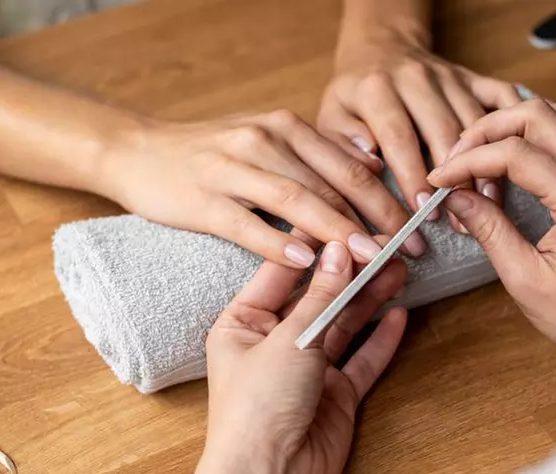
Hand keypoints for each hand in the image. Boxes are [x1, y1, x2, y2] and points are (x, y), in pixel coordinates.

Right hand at [94, 111, 425, 267]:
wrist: (137, 151)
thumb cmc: (210, 154)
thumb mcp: (266, 140)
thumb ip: (315, 153)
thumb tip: (371, 165)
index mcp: (285, 127)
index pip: (348, 165)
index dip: (388, 197)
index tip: (417, 227)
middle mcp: (264, 140)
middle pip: (331, 183)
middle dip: (375, 218)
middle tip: (408, 250)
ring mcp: (231, 169)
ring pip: (296, 201)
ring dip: (337, 232)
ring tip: (369, 260)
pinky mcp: (203, 200)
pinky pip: (247, 224)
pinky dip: (278, 244)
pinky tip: (305, 264)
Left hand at [204, 242, 407, 473]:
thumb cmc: (256, 407)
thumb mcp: (288, 340)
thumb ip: (320, 298)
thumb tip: (339, 251)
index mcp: (243, 323)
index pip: (283, 273)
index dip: (317, 249)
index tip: (348, 223)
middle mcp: (273, 343)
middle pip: (318, 298)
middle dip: (351, 273)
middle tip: (385, 245)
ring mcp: (306, 370)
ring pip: (344, 325)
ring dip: (370, 299)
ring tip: (399, 269)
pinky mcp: (334, 395)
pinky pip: (361, 359)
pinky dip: (381, 338)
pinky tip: (400, 313)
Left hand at [319, 25, 521, 230]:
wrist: (380, 48)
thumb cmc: (354, 94)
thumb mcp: (331, 116)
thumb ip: (343, 142)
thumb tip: (370, 163)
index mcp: (378, 88)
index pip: (398, 136)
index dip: (413, 175)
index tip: (423, 209)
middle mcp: (417, 78)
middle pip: (443, 131)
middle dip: (454, 178)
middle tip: (459, 219)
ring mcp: (450, 77)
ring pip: (476, 122)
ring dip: (486, 165)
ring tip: (489, 205)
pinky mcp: (473, 78)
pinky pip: (502, 99)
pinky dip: (514, 126)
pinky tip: (518, 160)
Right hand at [428, 99, 555, 367]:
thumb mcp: (525, 279)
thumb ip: (490, 230)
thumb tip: (453, 198)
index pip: (512, 152)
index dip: (466, 162)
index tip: (436, 182)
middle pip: (534, 114)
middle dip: (485, 130)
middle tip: (454, 163)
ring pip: (550, 118)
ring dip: (508, 131)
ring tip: (476, 166)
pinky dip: (526, 142)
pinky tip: (501, 173)